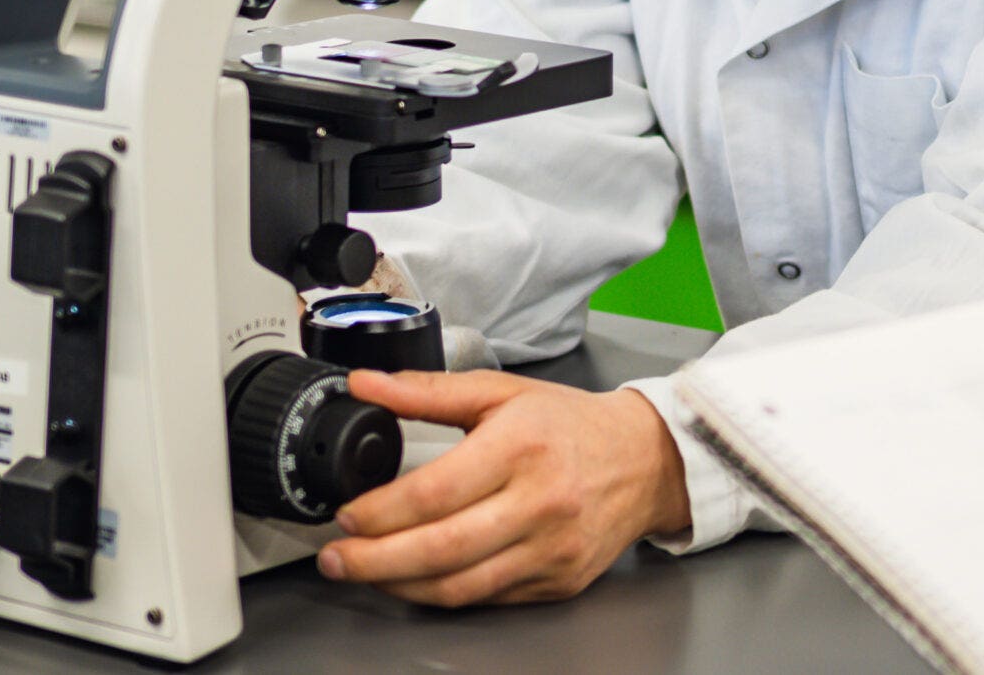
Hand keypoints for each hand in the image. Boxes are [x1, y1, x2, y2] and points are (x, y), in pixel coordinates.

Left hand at [317, 372, 691, 606]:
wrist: (647, 460)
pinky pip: (486, 598)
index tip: (348, 515)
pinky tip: (416, 579)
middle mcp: (540, 502)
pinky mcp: (558, 581)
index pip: (434, 493)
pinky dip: (441, 594)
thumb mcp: (502, 393)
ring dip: (399, 585)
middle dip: (373, 560)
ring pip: (458, 586)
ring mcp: (551, 548)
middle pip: (439, 549)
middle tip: (336, 558)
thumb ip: (428, 391)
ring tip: (365, 573)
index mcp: (521, 446)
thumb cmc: (572, 425)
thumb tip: (366, 385)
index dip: (379, 512)